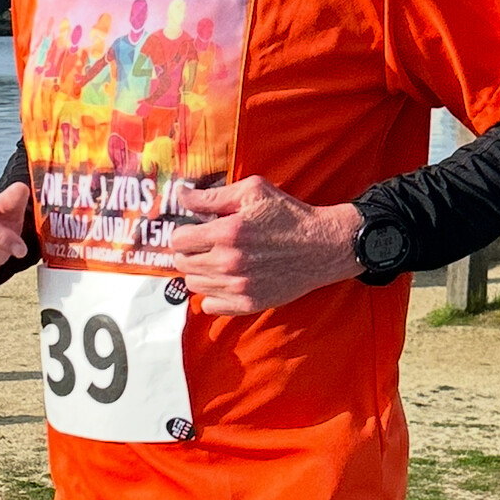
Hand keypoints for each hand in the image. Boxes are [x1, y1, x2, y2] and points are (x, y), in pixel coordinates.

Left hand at [170, 177, 361, 314]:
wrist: (322, 246)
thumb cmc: (288, 215)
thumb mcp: (252, 192)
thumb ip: (211, 196)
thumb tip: (180, 193)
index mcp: (226, 232)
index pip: (178, 241)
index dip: (183, 234)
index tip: (194, 232)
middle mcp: (229, 261)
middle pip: (183, 264)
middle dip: (190, 252)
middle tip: (205, 246)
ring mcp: (238, 286)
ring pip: (194, 285)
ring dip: (200, 273)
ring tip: (217, 262)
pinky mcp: (248, 303)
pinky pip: (210, 306)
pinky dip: (212, 295)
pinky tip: (225, 282)